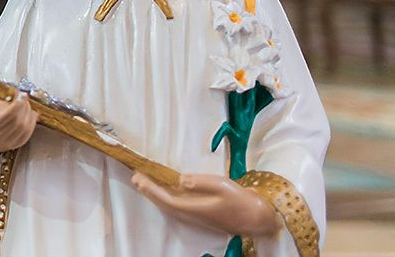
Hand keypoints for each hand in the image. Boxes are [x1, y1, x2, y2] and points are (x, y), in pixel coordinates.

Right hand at [0, 74, 38, 155]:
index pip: (8, 116)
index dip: (18, 104)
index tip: (21, 94)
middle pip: (18, 122)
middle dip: (24, 106)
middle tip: (22, 95)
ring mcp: (5, 142)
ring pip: (24, 129)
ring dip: (29, 113)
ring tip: (25, 103)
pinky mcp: (11, 145)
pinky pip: (26, 136)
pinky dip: (31, 124)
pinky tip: (30, 115)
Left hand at [132, 173, 279, 237]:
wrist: (259, 218)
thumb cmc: (242, 200)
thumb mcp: (222, 185)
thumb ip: (200, 182)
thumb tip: (180, 179)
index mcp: (196, 209)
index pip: (167, 199)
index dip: (151, 189)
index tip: (139, 176)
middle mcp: (193, 215)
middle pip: (164, 204)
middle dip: (148, 191)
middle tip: (135, 176)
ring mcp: (197, 217)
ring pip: (169, 207)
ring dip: (155, 194)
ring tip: (144, 181)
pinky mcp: (201, 215)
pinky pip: (177, 207)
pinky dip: (166, 197)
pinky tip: (164, 189)